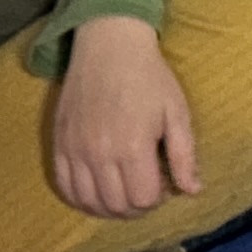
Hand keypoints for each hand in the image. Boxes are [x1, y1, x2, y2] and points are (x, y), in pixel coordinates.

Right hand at [49, 16, 200, 220]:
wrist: (108, 43)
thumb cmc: (149, 76)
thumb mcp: (177, 113)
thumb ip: (185, 156)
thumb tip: (192, 191)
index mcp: (133, 147)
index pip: (143, 199)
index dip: (158, 199)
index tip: (163, 184)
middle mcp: (100, 153)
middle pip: (116, 206)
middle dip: (136, 208)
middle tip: (145, 191)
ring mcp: (75, 149)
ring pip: (88, 202)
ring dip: (108, 208)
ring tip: (122, 195)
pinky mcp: (59, 142)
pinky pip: (64, 186)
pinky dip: (80, 199)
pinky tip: (95, 193)